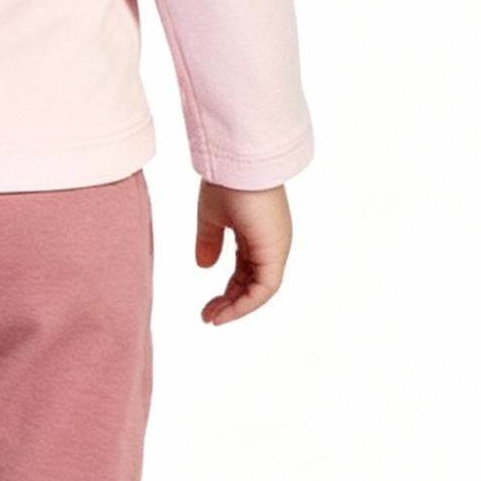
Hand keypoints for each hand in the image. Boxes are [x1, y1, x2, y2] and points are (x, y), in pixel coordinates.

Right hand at [195, 180, 291, 324]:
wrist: (237, 162)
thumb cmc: (226, 181)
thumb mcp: (212, 217)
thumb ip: (209, 242)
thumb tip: (204, 266)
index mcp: (257, 235)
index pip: (245, 271)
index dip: (228, 291)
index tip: (207, 306)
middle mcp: (271, 245)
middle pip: (253, 284)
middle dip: (230, 303)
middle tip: (207, 317)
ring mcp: (275, 248)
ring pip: (260, 290)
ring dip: (237, 307)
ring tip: (213, 318)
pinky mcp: (275, 252)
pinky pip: (264, 288)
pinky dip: (246, 304)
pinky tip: (226, 311)